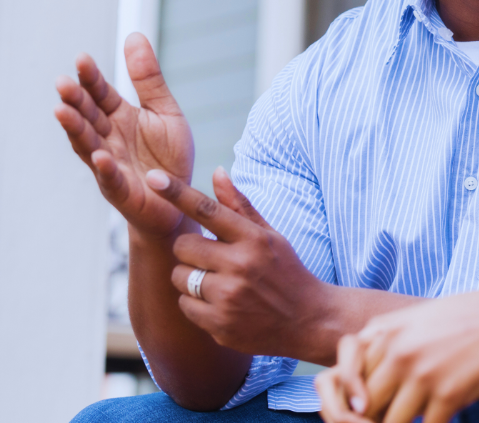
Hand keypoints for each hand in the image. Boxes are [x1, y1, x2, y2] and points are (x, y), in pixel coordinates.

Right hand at [54, 33, 194, 237]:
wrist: (179, 199)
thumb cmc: (168, 156)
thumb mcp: (164, 111)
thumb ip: (148, 79)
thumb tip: (134, 35)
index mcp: (119, 117)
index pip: (100, 94)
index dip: (91, 78)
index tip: (82, 59)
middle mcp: (108, 138)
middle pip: (88, 116)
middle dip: (75, 101)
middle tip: (63, 83)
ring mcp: (110, 164)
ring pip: (88, 144)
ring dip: (75, 130)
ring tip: (63, 112)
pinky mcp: (121, 189)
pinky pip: (111, 178)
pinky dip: (104, 167)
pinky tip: (100, 156)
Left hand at [147, 167, 337, 360]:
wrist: (308, 320)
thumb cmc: (286, 271)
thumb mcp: (270, 236)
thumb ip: (240, 206)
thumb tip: (217, 171)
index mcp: (253, 239)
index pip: (208, 210)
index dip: (177, 193)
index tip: (153, 177)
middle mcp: (240, 266)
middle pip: (183, 246)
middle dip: (190, 250)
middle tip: (212, 258)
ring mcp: (229, 297)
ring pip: (180, 277)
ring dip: (190, 279)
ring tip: (218, 283)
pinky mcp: (220, 324)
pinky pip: (184, 305)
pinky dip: (196, 304)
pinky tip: (221, 305)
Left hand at [317, 284, 478, 422]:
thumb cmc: (470, 317)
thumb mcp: (420, 317)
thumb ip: (389, 341)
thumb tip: (364, 379)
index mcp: (386, 331)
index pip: (348, 379)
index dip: (357, 401)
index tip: (373, 408)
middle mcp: (398, 352)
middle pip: (365, 406)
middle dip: (374, 420)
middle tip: (396, 417)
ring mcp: (422, 375)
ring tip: (419, 419)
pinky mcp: (449, 395)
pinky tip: (444, 421)